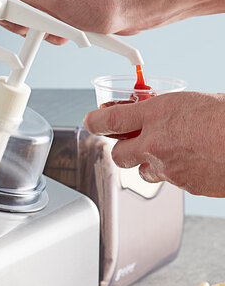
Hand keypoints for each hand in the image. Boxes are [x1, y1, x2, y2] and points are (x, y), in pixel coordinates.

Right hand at [0, 0, 145, 43]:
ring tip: (60, 27)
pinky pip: (44, 26)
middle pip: (11, 7)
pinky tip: (68, 31)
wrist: (134, 7)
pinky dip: (53, 34)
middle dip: (23, 23)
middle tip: (41, 26)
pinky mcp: (61, 6)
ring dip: (41, 31)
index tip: (12, 21)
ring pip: (28, 20)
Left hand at [83, 92, 224, 195]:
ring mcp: (169, 167)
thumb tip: (151, 114)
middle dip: (123, 149)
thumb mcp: (195, 100)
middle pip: (117, 154)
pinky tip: (193, 162)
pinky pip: (169, 182)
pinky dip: (175, 173)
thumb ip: (166, 110)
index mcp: (159, 112)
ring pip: (143, 171)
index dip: (95, 121)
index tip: (91, 121)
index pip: (110, 120)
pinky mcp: (184, 185)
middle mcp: (157, 141)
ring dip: (150, 163)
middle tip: (133, 142)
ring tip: (172, 152)